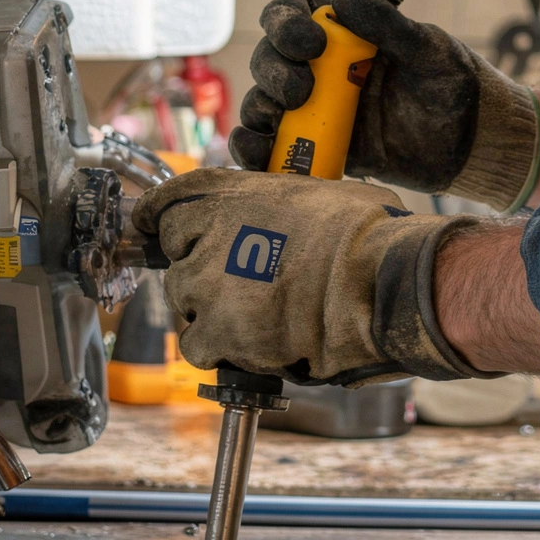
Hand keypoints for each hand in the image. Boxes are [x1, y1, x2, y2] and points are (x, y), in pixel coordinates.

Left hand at [131, 167, 483, 382]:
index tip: (163, 230)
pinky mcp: (219, 334)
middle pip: (177, 261)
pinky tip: (246, 343)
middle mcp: (205, 236)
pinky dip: (217, 348)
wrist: (377, 280)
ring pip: (185, 303)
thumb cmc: (363, 231)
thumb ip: (279, 203)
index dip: (167, 222)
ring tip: (252, 315)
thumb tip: (288, 212)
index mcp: (226, 193)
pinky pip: (197, 345)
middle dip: (204, 272)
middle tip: (243, 280)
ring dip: (210, 310)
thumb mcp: (318, 192)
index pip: (165, 205)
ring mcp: (207, 287)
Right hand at [229, 0, 539, 211]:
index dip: (285, 22)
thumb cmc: (454, 86)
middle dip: (275, 70)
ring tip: (279, 119)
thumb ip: (388, 26)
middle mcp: (323, 69)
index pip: (292, 13)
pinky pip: (274, 148)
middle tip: (302, 90)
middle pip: (270, 58)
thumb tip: (343, 0)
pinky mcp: (319, 150)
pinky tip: (259, 153)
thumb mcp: (428, 50)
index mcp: (344, 35)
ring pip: (264, 102)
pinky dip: (255, 149)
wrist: (471, 146)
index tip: (311, 43)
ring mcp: (317, 111)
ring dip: (259, 108)